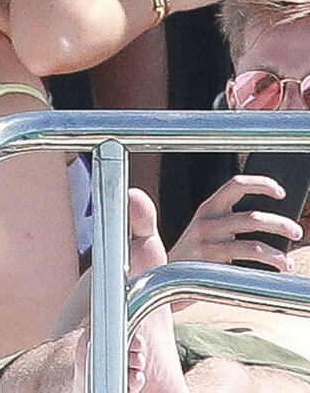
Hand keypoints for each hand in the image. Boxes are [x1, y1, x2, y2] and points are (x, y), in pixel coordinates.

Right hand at [168, 175, 301, 270]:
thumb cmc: (194, 254)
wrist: (164, 277)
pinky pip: (244, 263)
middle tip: (296, 232)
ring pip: (252, 244)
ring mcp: (207, 242)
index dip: (260, 184)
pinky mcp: (209, 263)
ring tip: (289, 263)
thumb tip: (272, 224)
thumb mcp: (207, 229)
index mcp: (209, 207)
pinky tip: (275, 272)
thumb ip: (232, 222)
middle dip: (280, 224)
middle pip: (251, 217)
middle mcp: (207, 220)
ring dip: (277, 254)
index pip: (236, 184)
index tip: (281, 192)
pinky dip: (265, 267)